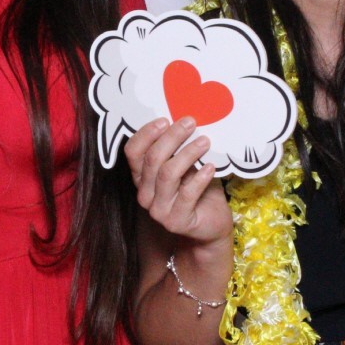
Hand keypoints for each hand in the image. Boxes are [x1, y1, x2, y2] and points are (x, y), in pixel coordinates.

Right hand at [121, 117, 231, 247]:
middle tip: (190, 122)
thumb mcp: (186, 166)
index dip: (146, 134)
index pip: (133, 152)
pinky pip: (187, 194)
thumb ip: (178, 149)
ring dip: (188, 154)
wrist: (212, 225)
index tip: (165, 119)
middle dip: (172, 137)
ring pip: (167, 174)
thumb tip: (185, 120)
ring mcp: (159, 210)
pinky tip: (211, 167)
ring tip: (205, 141)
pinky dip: (200, 178)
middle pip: (152, 159)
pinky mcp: (177, 221)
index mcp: (142, 177)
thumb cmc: (199, 190)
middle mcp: (145, 193)